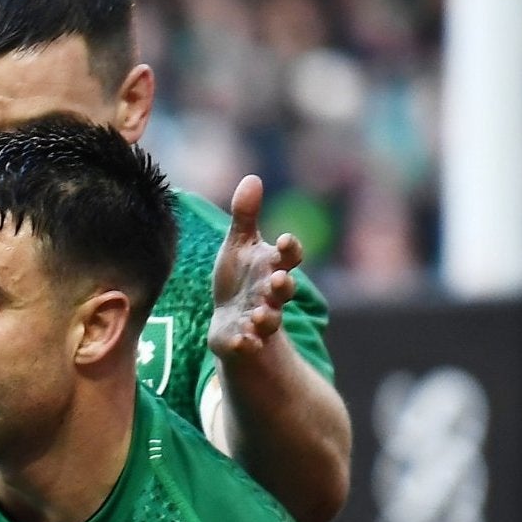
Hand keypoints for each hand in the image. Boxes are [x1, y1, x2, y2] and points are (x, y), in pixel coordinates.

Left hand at [208, 174, 305, 360]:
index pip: (289, 257)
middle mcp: (269, 294)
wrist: (231, 321)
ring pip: (269, 320)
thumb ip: (246, 216)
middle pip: (283, 290)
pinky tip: (241, 342)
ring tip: (258, 316)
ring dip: (266, 318)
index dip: (290, 249)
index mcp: (271, 267)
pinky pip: (247, 344)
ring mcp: (258, 319)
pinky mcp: (242, 340)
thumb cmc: (239, 278)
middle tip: (279, 281)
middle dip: (283, 286)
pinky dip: (245, 344)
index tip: (286, 240)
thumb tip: (252, 178)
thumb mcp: (239, 245)